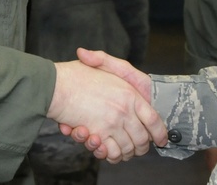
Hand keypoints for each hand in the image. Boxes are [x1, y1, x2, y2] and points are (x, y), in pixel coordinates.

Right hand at [47, 56, 165, 163]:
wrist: (55, 85)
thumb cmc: (78, 74)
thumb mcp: (102, 63)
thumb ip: (109, 62)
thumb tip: (108, 64)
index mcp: (131, 93)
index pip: (154, 118)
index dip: (160, 132)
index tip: (161, 139)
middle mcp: (125, 110)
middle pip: (143, 139)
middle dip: (141, 148)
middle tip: (136, 148)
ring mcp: (112, 124)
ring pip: (127, 149)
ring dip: (125, 153)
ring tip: (117, 146)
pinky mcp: (98, 135)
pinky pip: (110, 153)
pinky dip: (108, 154)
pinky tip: (103, 147)